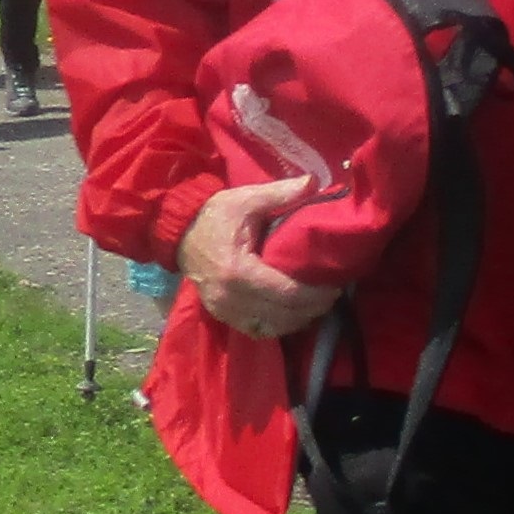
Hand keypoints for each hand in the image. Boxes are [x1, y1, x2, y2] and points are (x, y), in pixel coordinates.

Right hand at [181, 175, 340, 338]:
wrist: (178, 232)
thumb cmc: (215, 215)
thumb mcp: (247, 199)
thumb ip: (281, 194)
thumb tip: (314, 182)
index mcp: (239, 271)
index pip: (287, 294)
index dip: (316, 295)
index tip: (335, 287)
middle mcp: (231, 298)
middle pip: (284, 316)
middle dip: (312, 309)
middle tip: (332, 296)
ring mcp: (224, 310)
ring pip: (272, 328)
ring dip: (297, 320)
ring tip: (316, 305)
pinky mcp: (222, 315)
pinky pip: (257, 330)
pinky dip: (278, 325)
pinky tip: (291, 313)